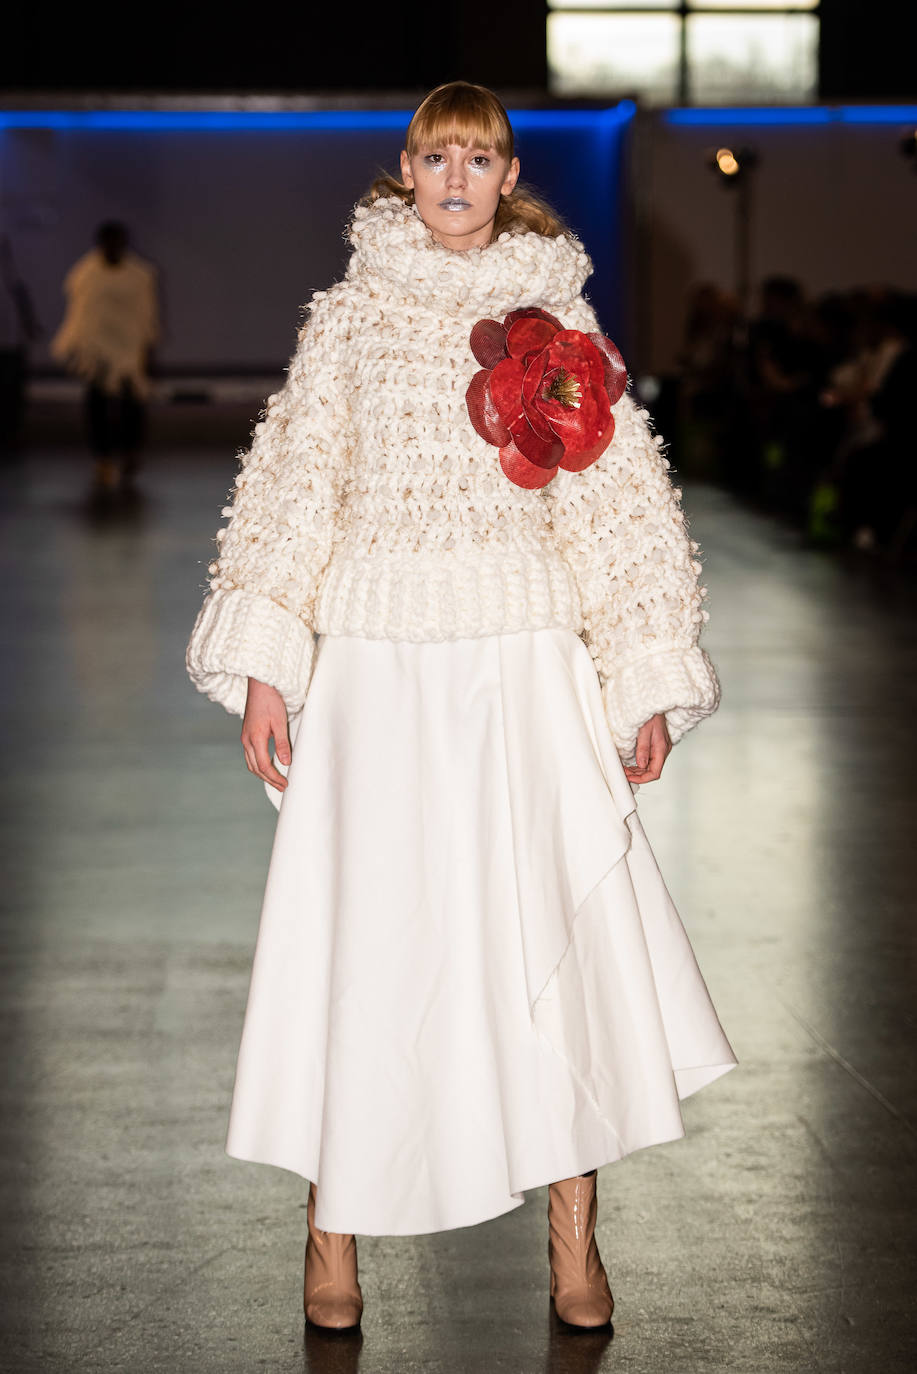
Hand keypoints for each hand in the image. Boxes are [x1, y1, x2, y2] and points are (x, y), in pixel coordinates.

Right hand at [241, 678, 290, 792]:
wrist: (260, 684)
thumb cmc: (271, 700)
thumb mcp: (280, 721)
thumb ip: (282, 743)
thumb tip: (285, 763)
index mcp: (255, 738)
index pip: (264, 765)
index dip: (274, 777)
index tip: (285, 783)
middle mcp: (246, 740)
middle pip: (255, 768)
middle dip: (269, 780)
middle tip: (282, 786)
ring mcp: (245, 737)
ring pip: (251, 763)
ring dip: (262, 774)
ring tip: (276, 780)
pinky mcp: (247, 734)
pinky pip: (250, 755)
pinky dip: (258, 764)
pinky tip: (268, 766)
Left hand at [623, 713, 670, 784]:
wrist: (655, 702)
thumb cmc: (651, 713)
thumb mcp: (644, 730)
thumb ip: (643, 747)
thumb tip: (640, 764)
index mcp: (661, 748)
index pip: (654, 772)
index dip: (641, 779)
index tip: (629, 778)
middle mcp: (662, 750)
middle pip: (652, 771)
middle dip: (637, 775)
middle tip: (624, 773)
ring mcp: (660, 748)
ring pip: (650, 766)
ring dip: (638, 770)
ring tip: (625, 769)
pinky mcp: (656, 745)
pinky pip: (649, 759)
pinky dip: (639, 763)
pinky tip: (631, 762)